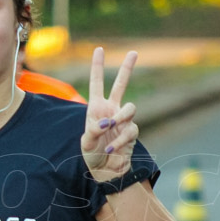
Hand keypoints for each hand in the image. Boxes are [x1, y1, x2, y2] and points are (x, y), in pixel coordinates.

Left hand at [81, 47, 138, 180]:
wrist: (105, 171)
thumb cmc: (92, 155)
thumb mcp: (86, 142)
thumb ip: (93, 130)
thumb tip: (107, 122)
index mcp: (96, 108)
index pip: (97, 83)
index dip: (97, 66)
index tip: (99, 49)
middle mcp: (111, 110)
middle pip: (121, 84)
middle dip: (127, 68)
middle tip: (133, 52)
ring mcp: (123, 120)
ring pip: (130, 107)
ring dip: (121, 117)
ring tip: (111, 127)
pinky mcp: (132, 132)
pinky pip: (130, 130)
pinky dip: (119, 139)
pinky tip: (110, 149)